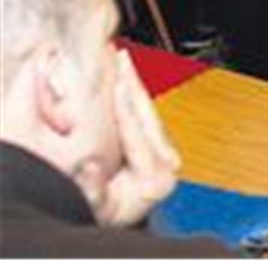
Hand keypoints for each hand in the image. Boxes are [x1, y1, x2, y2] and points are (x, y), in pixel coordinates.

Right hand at [88, 51, 180, 226]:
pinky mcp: (165, 149)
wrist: (121, 221)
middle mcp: (169, 164)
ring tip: (122, 60)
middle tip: (119, 54)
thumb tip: (90, 167)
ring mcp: (169, 155)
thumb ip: (93, 189)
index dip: (123, 103)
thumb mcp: (96, 207)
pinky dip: (135, 96)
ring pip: (149, 111)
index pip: (136, 130)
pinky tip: (127, 80)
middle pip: (147, 113)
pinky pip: (147, 115)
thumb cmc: (109, 215)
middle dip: (132, 82)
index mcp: (155, 177)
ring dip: (134, 85)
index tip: (115, 79)